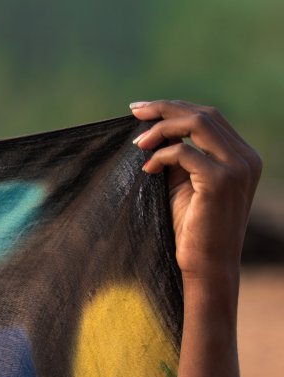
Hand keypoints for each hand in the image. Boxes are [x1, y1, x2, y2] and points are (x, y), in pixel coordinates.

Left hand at [130, 100, 260, 282]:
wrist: (207, 266)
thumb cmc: (191, 230)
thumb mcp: (183, 186)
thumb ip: (177, 158)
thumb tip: (151, 132)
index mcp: (241, 156)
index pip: (209, 118)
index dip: (174, 108)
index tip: (141, 110)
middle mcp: (245, 158)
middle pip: (204, 114)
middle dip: (164, 108)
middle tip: (133, 112)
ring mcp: (237, 167)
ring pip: (197, 123)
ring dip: (161, 127)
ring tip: (137, 142)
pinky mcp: (220, 181)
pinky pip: (185, 151)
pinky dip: (161, 154)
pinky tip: (147, 168)